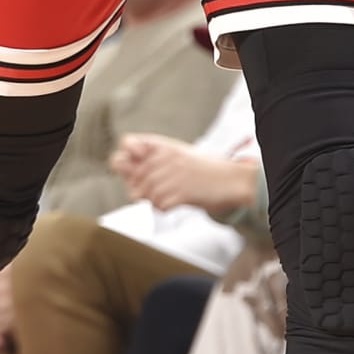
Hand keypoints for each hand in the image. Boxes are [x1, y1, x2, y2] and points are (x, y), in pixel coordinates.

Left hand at [112, 133, 256, 215]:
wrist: (231, 180)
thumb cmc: (203, 170)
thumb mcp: (177, 156)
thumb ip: (151, 161)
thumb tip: (122, 171)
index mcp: (164, 145)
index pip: (126, 145)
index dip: (124, 159)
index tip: (134, 170)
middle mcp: (166, 158)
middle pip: (133, 177)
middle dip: (141, 189)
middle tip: (159, 191)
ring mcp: (173, 175)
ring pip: (145, 194)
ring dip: (154, 200)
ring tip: (170, 196)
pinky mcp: (181, 192)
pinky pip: (159, 206)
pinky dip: (165, 208)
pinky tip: (176, 202)